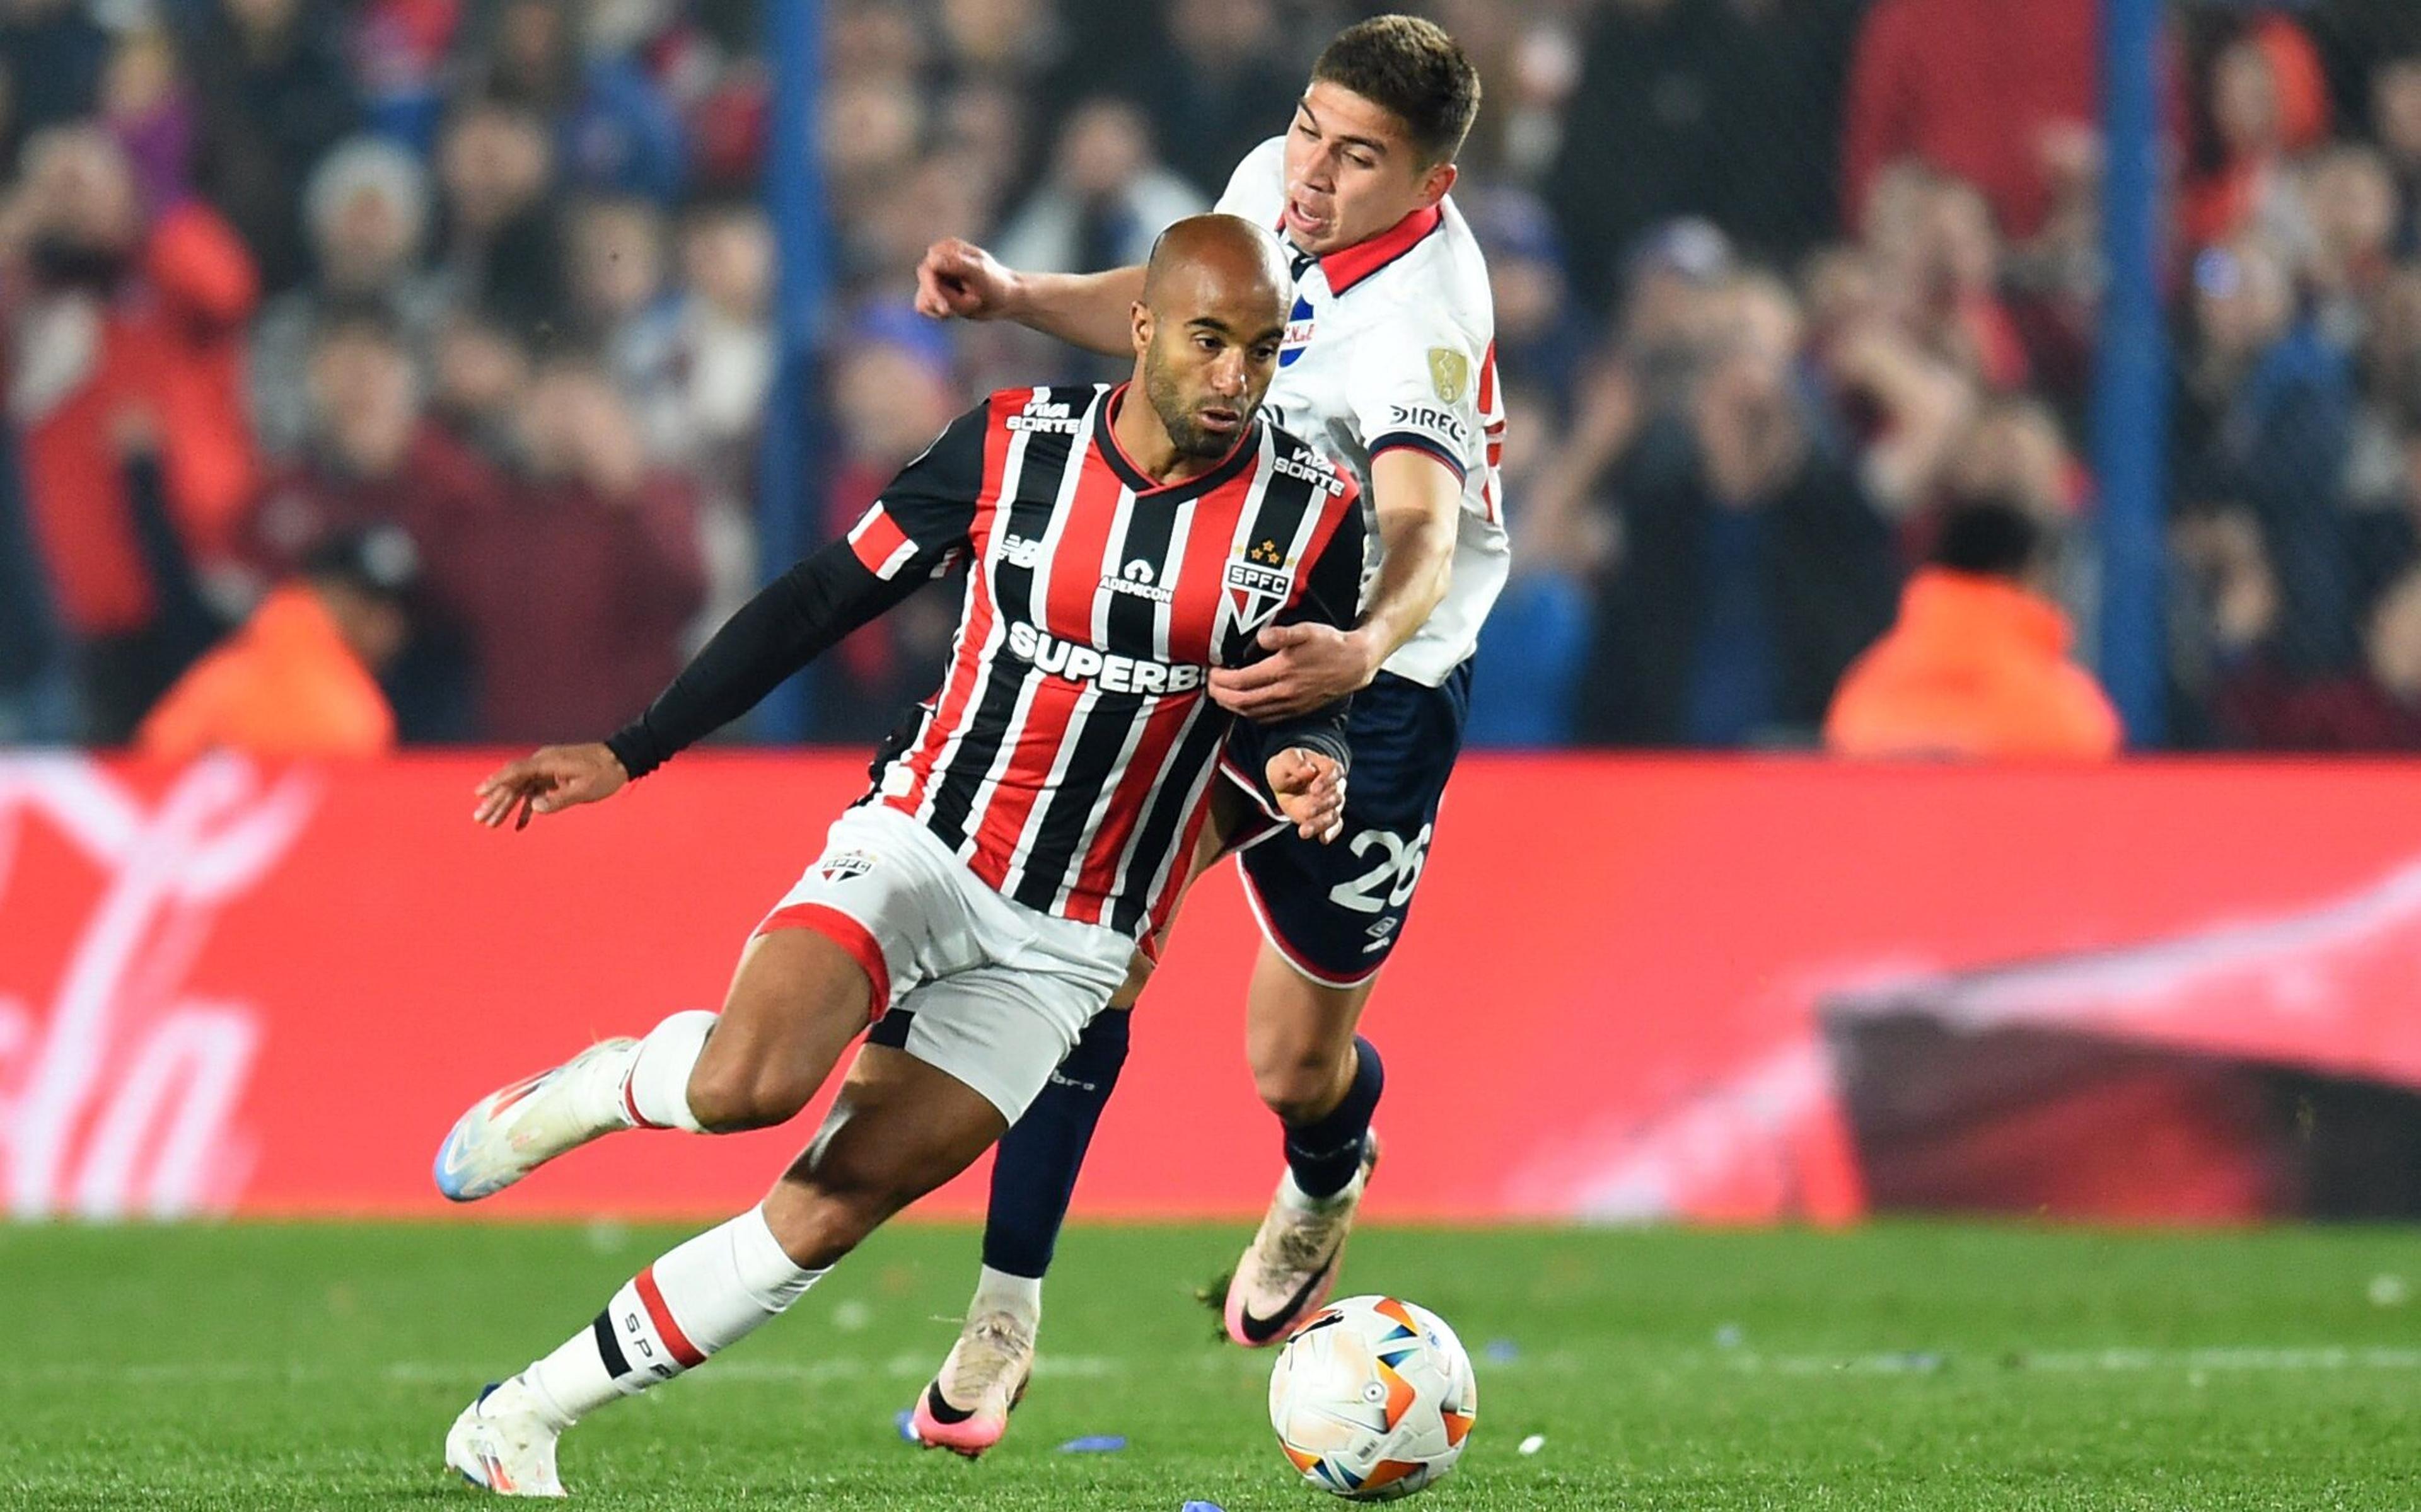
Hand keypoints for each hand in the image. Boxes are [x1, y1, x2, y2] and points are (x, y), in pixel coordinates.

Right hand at [472, 743, 627, 829]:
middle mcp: (543, 763)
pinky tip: (519, 826)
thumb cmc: (605, 774)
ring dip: (506, 806)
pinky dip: (527, 808)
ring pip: (521, 789)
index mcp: (547, 762)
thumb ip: (560, 799)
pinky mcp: (553, 777)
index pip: (515, 771)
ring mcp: (547, 770)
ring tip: (490, 824)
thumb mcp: (585, 789)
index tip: (479, 793)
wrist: (621, 760)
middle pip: (513, 782)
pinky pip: (534, 792)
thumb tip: (535, 807)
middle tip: (479, 819)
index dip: (496, 782)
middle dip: (496, 801)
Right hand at [914, 237, 1021, 320]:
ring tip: (973, 303)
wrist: (1005, 299)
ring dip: (950, 308)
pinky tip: (963, 308)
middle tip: (974, 303)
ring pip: (924, 301)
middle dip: (948, 301)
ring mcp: (934, 276)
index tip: (946, 308)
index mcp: (947, 248)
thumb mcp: (980, 273)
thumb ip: (957, 264)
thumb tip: (932, 259)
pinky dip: (943, 314)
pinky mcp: (934, 292)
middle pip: (925, 287)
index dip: (934, 290)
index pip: (927, 269)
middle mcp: (937, 259)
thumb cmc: (996, 283)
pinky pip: (925, 308)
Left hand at [1208, 623, 1376, 719]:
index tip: (1212, 672)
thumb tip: (1260, 638)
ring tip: (1222, 696)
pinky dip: (1250, 714)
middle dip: (1221, 696)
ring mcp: (1290, 705)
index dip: (1221, 680)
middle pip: (1242, 702)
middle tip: (1210, 686)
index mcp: (1282, 672)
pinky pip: (1266, 718)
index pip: (1241, 682)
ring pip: (1252, 713)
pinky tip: (1245, 705)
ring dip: (1233, 707)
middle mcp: (1284, 693)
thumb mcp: (1307, 630)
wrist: (1354, 664)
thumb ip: (1281, 635)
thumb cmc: (1330, 645)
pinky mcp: (1296, 711)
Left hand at [1266, 748, 1345, 842]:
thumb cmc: (1288, 767)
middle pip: (1336, 796)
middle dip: (1322, 805)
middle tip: (1308, 811)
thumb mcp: (1286, 759)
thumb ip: (1295, 762)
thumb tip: (1308, 770)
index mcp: (1328, 767)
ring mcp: (1332, 803)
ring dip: (1320, 823)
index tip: (1314, 789)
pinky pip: (1334, 827)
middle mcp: (1334, 785)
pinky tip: (1323, 839)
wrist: (1284, 782)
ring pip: (1333, 815)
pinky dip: (1330, 833)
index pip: (1335, 772)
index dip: (1327, 781)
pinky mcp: (1326, 817)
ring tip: (1304, 831)